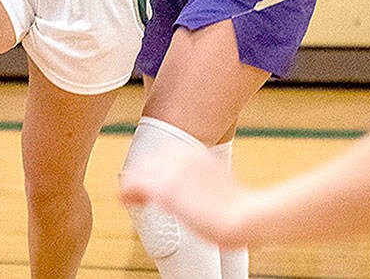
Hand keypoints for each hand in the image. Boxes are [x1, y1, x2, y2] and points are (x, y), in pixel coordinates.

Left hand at [119, 143, 251, 246]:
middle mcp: (184, 156)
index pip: (164, 155)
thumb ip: (207, 183)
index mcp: (198, 152)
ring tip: (124, 197)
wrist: (248, 216)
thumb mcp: (222, 186)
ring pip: (140, 172)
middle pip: (149, 162)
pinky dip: (126, 192)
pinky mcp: (167, 189)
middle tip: (133, 192)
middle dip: (140, 175)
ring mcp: (174, 171)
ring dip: (130, 184)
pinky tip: (121, 200)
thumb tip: (202, 194)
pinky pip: (136, 185)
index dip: (153, 169)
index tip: (148, 182)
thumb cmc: (243, 209)